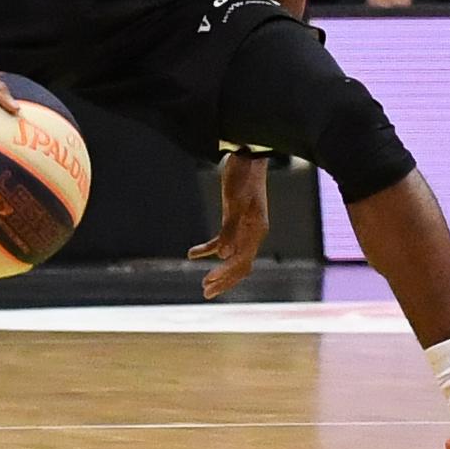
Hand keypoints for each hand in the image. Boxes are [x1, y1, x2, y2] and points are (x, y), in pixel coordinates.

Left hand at [188, 153, 268, 298]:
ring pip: (232, 257)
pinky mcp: (233, 219)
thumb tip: (223, 255)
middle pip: (239, 265)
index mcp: (256, 231)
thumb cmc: (244, 176)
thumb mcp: (236, 202)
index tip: (208, 283)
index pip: (242, 262)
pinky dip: (208, 249)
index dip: (225, 275)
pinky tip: (192, 254)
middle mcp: (253, 233)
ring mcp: (244, 227)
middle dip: (224, 280)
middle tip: (206, 292)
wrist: (248, 156)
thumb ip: (230, 228)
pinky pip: (222, 240)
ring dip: (219, 270)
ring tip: (203, 282)